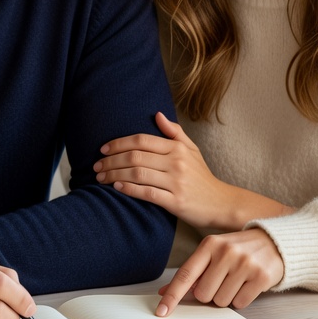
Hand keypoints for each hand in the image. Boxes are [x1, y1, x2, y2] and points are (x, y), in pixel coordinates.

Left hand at [95, 112, 285, 229]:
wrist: (221, 202)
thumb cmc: (202, 176)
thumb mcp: (192, 150)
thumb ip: (174, 132)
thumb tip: (157, 115)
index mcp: (176, 148)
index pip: (141, 140)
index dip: (118, 143)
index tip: (103, 149)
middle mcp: (175, 162)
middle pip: (135, 156)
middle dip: (111, 160)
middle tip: (96, 165)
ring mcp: (176, 182)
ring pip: (137, 174)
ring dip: (114, 175)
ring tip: (101, 178)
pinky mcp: (175, 201)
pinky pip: (147, 193)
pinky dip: (129, 189)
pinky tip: (117, 188)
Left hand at [155, 230, 284, 316]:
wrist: (275, 242)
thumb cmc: (238, 250)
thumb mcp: (214, 252)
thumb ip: (192, 272)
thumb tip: (165, 293)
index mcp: (210, 244)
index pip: (186, 274)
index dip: (172, 295)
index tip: (161, 311)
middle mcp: (226, 252)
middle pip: (203, 294)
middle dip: (210, 294)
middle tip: (223, 280)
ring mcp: (245, 264)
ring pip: (222, 301)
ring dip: (227, 296)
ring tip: (237, 280)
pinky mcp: (261, 276)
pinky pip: (240, 303)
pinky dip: (242, 299)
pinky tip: (248, 284)